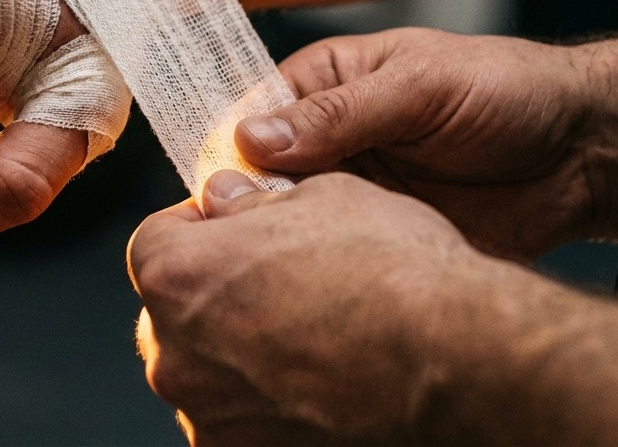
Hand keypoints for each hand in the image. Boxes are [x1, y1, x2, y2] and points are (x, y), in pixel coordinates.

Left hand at [129, 171, 486, 444]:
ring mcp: (209, 418)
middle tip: (285, 284)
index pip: (158, 241)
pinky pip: (243, 421)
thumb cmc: (394, 275)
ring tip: (317, 339)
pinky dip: (271, 405)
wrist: (459, 366)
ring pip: (211, 372)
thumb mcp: (324, 195)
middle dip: (219, 294)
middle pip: (178, 313)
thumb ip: (254, 201)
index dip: (204, 229)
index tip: (241, 229)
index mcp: (176, 276)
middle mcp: (175, 355)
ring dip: (243, 354)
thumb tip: (227, 198)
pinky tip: (325, 385)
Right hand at [232, 29, 617, 259]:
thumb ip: (339, 113)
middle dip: (245, 206)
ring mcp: (348, 189)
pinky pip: (328, 256)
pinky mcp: (373, 236)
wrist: (585, 154)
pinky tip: (310, 287)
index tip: (217, 191)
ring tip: (272, 266)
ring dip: (280, 242)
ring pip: (286, 221)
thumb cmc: (509, 92)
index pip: (247, 116)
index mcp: (322, 83)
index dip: (228, 153)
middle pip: (255, 176)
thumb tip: (252, 137)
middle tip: (241, 236)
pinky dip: (317, 272)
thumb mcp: (421, 88)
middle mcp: (324, 137)